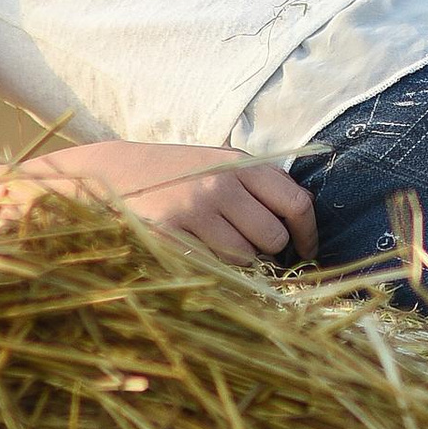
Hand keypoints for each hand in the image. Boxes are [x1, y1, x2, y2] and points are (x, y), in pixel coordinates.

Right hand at [118, 157, 315, 266]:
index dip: (308, 233)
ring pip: (244, 257)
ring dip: (239, 260)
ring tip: (219, 243)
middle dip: (269, 250)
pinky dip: (211, 265)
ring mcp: (194, 210)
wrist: (119, 170)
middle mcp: (220, 185)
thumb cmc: (182, 171)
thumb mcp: (224, 162)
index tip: (307, 249)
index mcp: (240, 165)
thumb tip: (305, 212)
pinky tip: (198, 249)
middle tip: (252, 246)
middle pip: (273, 238)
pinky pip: (210, 266)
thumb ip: (263, 182)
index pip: (296, 203)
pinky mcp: (170, 234)